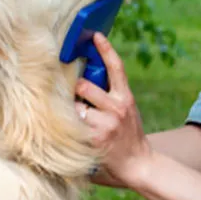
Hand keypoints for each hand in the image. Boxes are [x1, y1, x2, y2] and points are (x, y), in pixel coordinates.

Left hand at [74, 32, 154, 189]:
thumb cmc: (128, 134)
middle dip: (74, 87)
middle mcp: (116, 108)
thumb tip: (89, 71)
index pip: (116, 68)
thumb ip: (110, 94)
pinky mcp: (93, 140)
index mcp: (125, 98)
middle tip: (67, 89)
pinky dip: (65, 125)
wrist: (139, 164)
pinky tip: (61, 128)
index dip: (106, 50)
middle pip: (84, 86)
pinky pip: (72, 125)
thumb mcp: (127, 109)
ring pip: (75, 106)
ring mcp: (103, 125)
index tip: (96, 35)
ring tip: (66, 113)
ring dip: (69, 108)